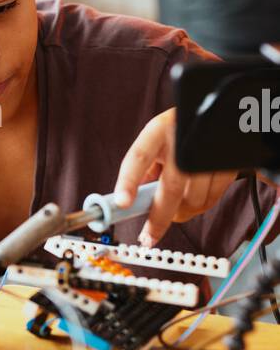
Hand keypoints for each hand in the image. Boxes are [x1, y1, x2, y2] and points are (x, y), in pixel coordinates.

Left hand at [114, 108, 238, 245]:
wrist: (217, 113)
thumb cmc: (178, 132)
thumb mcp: (155, 140)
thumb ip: (144, 169)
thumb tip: (132, 203)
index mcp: (158, 130)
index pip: (140, 157)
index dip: (129, 181)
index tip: (122, 203)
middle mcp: (184, 140)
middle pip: (170, 189)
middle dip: (158, 219)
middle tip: (148, 236)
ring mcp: (208, 153)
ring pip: (192, 201)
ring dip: (180, 212)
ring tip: (175, 203)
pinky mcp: (227, 165)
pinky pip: (210, 201)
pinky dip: (198, 207)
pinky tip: (193, 196)